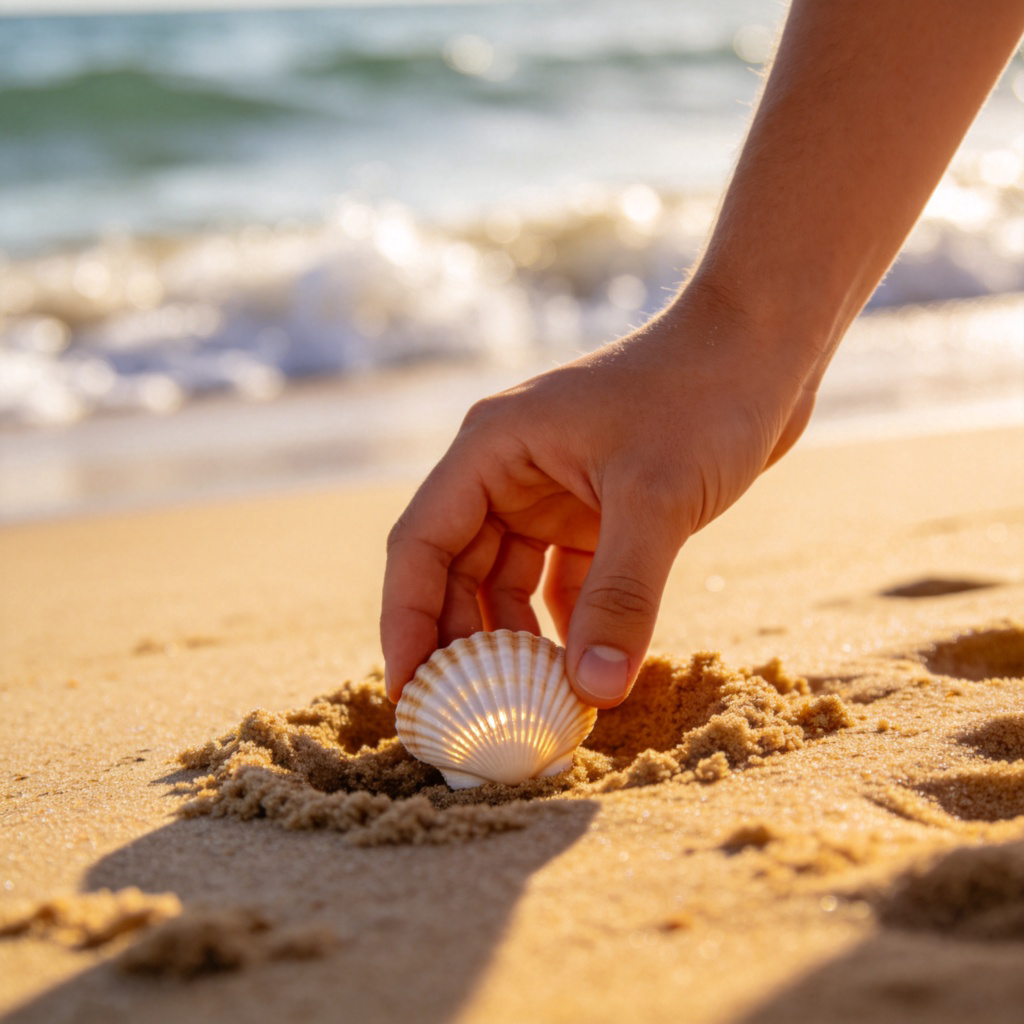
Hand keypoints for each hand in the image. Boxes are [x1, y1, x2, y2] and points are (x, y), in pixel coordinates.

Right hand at [380, 288, 817, 707]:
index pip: (419, 545)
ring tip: (526, 707)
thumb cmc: (703, 395)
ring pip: (511, 582)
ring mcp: (552, 490)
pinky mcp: (597, 509)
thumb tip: (594, 693)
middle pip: (458, 572)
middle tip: (469, 719)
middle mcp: (510, 470)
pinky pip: (564, 580)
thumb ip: (622, 597)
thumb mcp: (657, 499)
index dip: (406, 623)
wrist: (766, 348)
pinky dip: (567, 625)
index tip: (410, 695)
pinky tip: (582, 670)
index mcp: (491, 449)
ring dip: (517, 641)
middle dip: (463, 645)